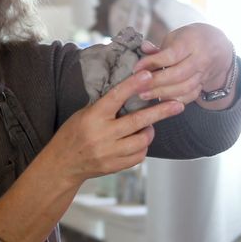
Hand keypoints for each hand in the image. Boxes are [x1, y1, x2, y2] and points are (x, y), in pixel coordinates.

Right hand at [39, 70, 184, 186]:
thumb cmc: (72, 134)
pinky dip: (142, 147)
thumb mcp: (84, 114)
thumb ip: (106, 107)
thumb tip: (132, 92)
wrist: (62, 164)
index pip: (116, 97)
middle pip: (138, 121)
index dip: (133, 85)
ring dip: (150, 131)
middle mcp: (102, 135)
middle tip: (178, 105)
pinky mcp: (114, 166)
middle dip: (161, 112)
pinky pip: (138, 156)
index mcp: (93, 117)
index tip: (149, 75)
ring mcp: (108, 153)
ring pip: (142, 141)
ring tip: (150, 126)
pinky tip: (138, 142)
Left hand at [133, 23, 234, 106]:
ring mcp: (204, 74)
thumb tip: (143, 49)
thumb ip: (159, 47)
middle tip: (137, 87)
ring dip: (162, 93)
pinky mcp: (203, 85)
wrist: (218, 47)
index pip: (171, 55)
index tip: (136, 69)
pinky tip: (160, 101)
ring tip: (144, 95)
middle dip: (155, 82)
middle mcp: (201, 59)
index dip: (153, 63)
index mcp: (192, 42)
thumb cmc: (190, 39)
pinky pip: (190, 96)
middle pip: (177, 75)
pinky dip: (175, 100)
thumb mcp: (176, 36)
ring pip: (184, 88)